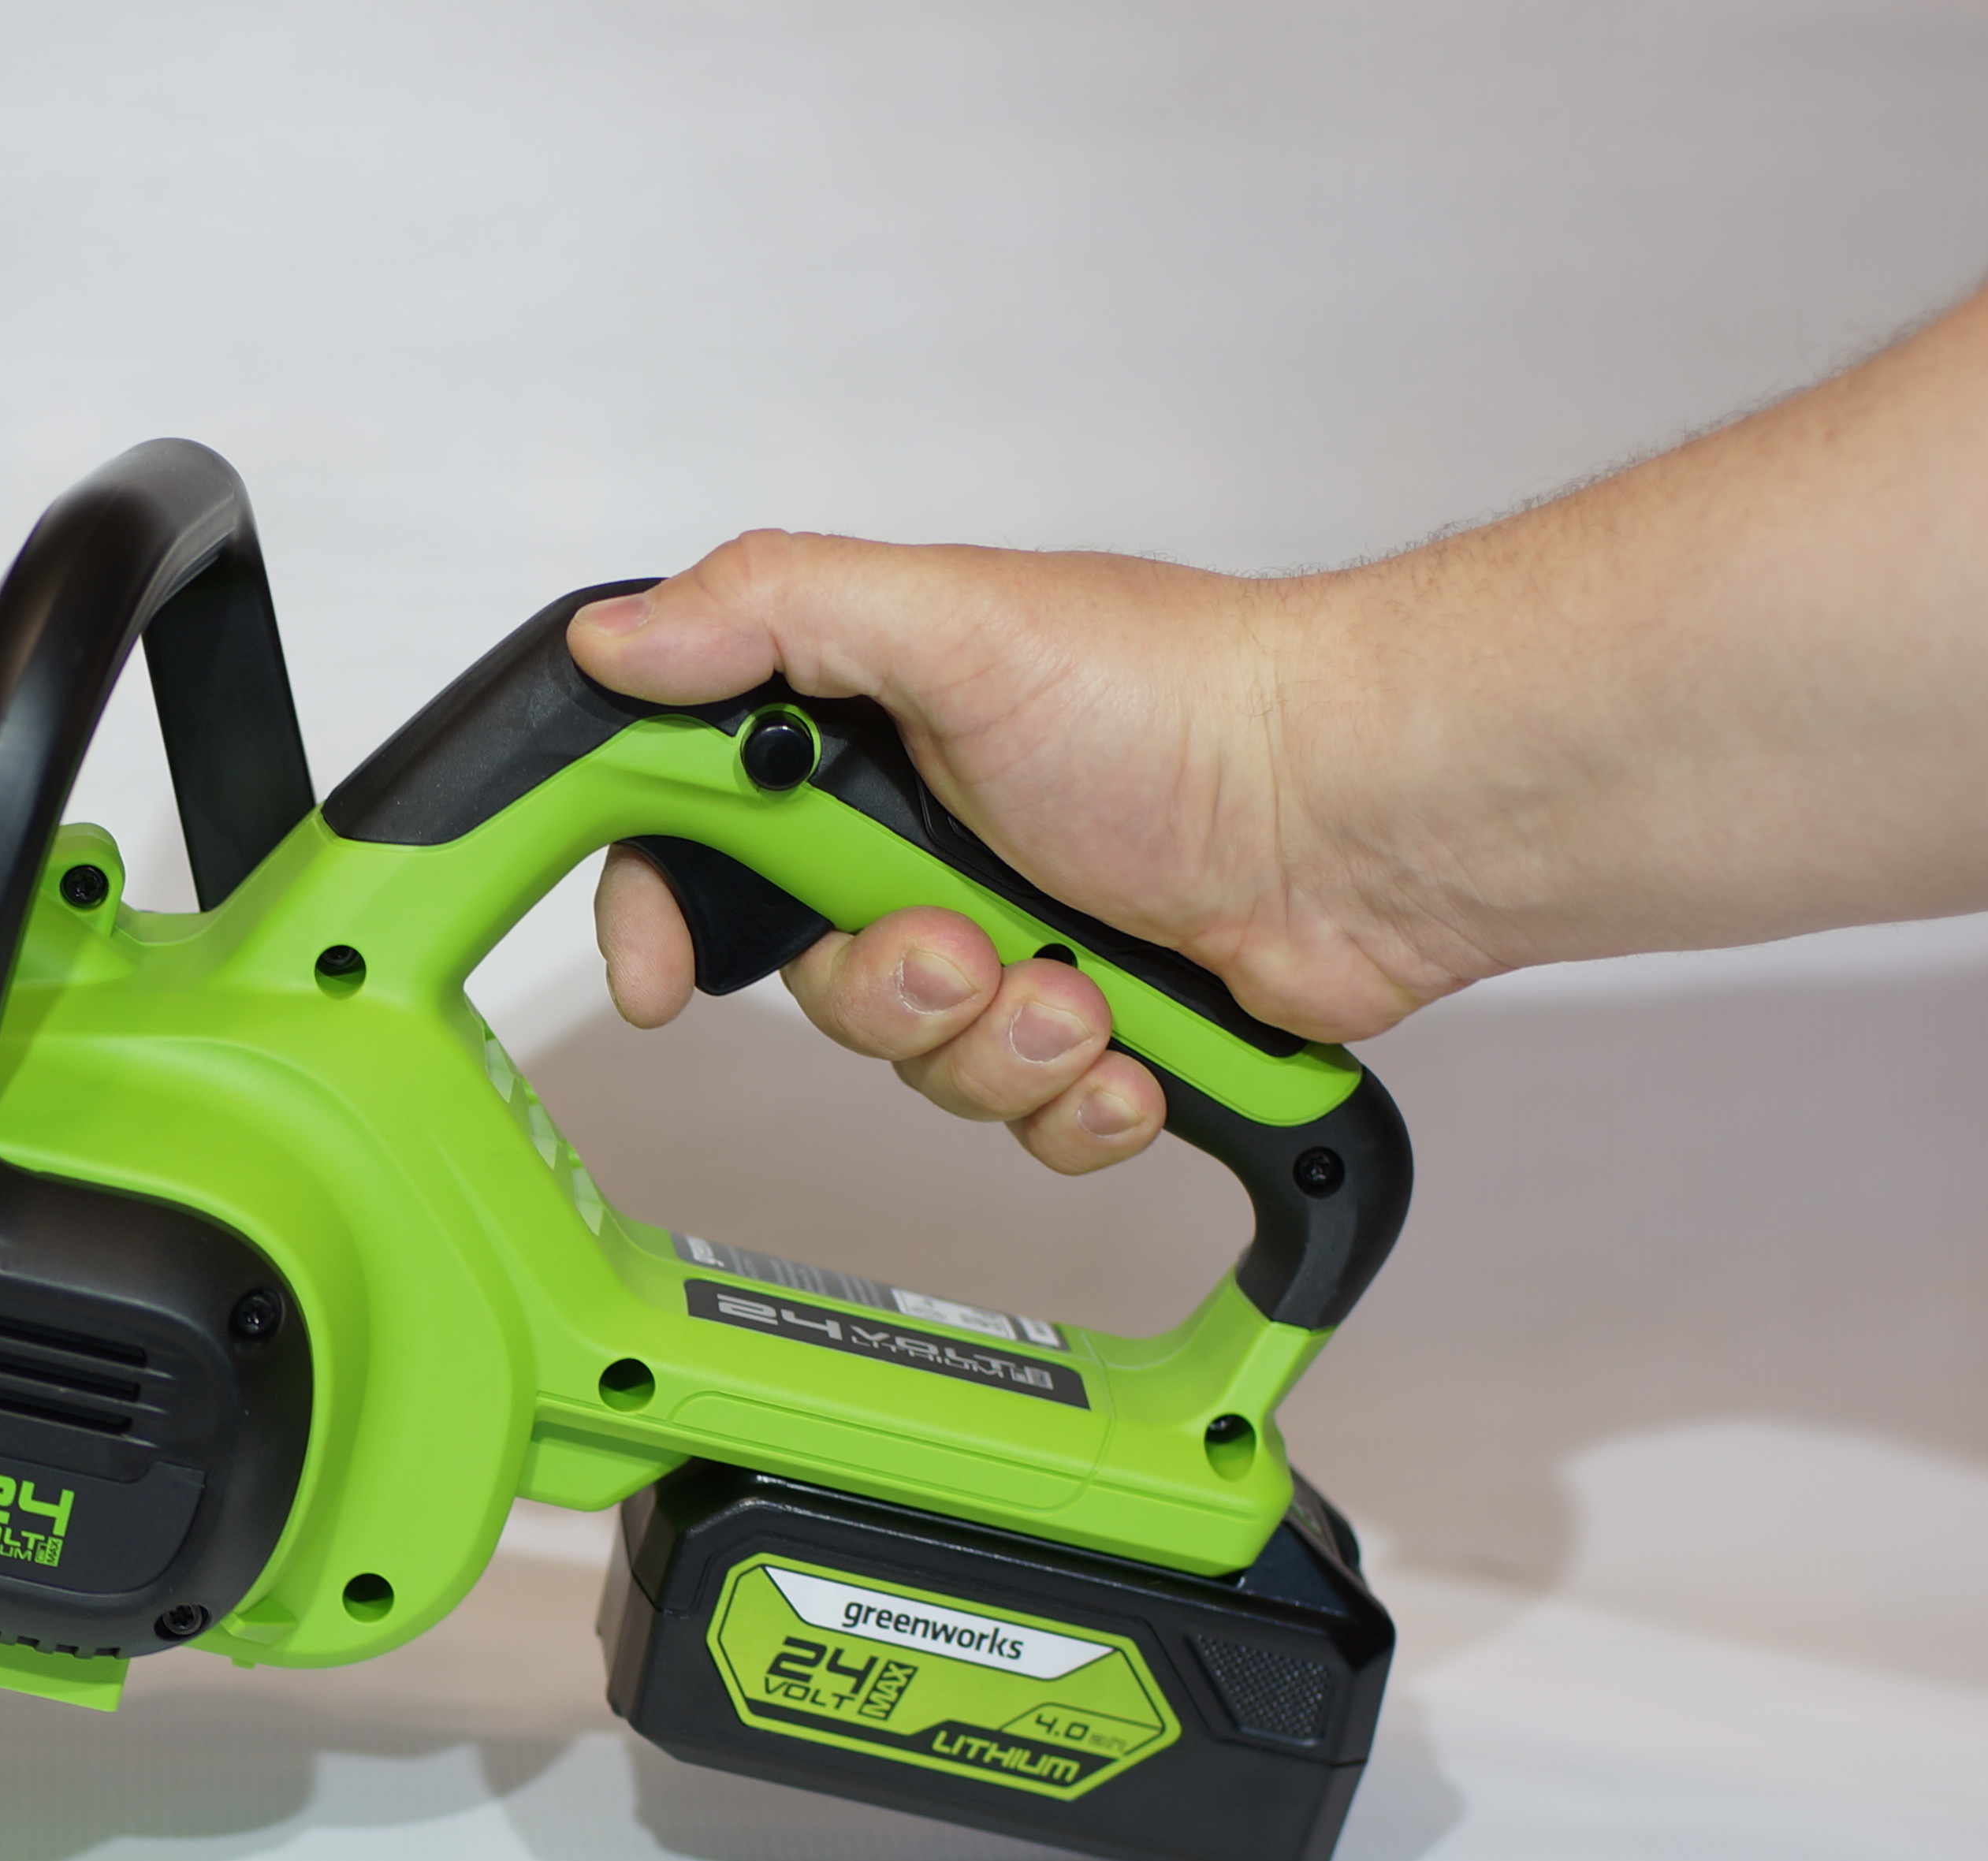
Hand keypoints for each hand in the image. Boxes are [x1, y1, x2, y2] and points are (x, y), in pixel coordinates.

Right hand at [570, 534, 1479, 1174]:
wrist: (1371, 815)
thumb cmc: (1191, 697)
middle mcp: (929, 842)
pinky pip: (1025, 1122)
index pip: (696, 835)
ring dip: (996, 1046)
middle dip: (886, 987)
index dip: (656, 912)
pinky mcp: (1093, 1029)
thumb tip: (616, 633)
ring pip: (917, 1065)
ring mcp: (1011, 942)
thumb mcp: (953, 621)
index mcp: (868, 740)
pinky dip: (1078, 1102)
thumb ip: (768, 611)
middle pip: (808, 981)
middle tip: (962, 948)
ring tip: (1082, 989)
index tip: (663, 977)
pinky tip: (1133, 1046)